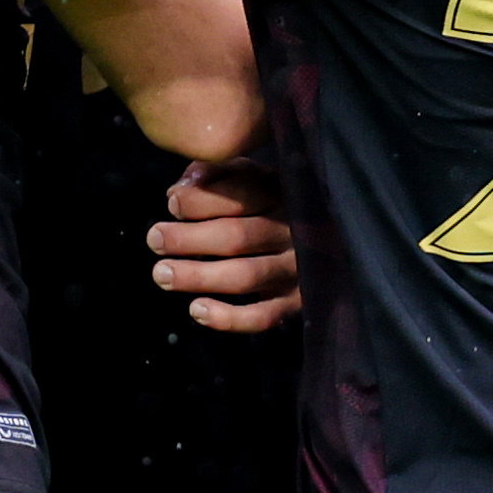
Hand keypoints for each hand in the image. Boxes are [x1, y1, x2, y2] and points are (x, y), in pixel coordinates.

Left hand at [150, 158, 297, 330]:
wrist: (337, 239)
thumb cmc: (278, 205)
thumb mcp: (256, 177)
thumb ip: (220, 175)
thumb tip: (181, 187)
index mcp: (283, 195)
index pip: (242, 196)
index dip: (202, 200)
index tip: (172, 203)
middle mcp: (293, 232)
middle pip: (238, 237)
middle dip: (190, 239)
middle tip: (155, 238)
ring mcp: (297, 270)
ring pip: (246, 276)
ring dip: (199, 276)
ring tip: (162, 274)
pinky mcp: (297, 303)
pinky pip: (263, 316)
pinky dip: (229, 318)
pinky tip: (196, 310)